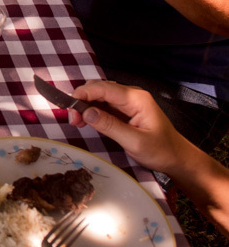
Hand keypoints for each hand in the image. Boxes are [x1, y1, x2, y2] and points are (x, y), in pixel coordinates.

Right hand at [66, 80, 188, 177]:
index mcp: (136, 99)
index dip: (83, 94)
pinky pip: (104, 104)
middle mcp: (131, 95)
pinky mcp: (126, 110)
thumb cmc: (161, 151)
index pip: (103, 88)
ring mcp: (128, 102)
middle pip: (99, 89)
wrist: (179, 159)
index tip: (68, 108)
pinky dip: (92, 111)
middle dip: (81, 100)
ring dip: (85, 106)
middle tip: (72, 120)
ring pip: (99, 96)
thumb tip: (85, 112)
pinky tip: (86, 121)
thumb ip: (109, 126)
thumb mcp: (135, 142)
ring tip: (76, 122)